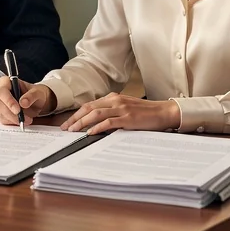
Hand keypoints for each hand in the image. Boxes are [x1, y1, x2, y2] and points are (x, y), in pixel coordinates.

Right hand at [0, 78, 55, 126]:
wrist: (36, 102)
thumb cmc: (35, 94)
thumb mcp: (38, 92)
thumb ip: (31, 95)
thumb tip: (23, 103)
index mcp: (6, 82)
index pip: (2, 91)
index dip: (8, 101)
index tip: (18, 110)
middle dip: (11, 113)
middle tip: (23, 118)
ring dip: (13, 119)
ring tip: (27, 120)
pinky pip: (2, 120)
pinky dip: (12, 122)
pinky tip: (20, 121)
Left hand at [61, 94, 180, 134]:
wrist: (164, 112)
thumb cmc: (145, 112)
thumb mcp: (126, 108)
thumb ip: (112, 112)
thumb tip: (95, 123)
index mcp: (113, 98)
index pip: (90, 105)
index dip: (77, 114)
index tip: (68, 123)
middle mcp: (115, 101)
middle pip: (89, 108)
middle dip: (75, 118)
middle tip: (65, 128)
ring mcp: (122, 109)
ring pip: (96, 114)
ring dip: (82, 123)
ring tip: (73, 131)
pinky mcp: (128, 118)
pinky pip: (109, 122)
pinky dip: (97, 127)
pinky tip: (90, 133)